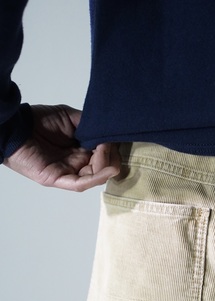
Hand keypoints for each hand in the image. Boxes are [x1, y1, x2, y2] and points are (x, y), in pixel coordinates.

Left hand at [3, 104, 120, 190]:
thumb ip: (89, 125)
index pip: (105, 155)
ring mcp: (69, 173)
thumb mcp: (70, 117)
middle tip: (108, 147)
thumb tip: (108, 134)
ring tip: (105, 154)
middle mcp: (77, 163)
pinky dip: (96, 178)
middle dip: (111, 158)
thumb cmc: (38, 120)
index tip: (113, 139)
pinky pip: (81, 183)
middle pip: (104, 168)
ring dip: (106, 166)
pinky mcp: (59, 179)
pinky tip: (106, 169)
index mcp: (81, 150)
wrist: (15, 126)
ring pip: (96, 177)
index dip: (112, 150)